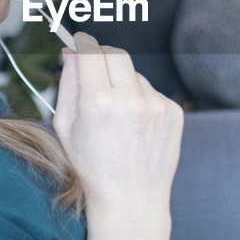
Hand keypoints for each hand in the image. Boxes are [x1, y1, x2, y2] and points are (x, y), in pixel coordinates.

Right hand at [51, 32, 182, 212]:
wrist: (131, 198)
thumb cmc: (92, 166)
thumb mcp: (65, 127)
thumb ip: (67, 84)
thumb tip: (70, 53)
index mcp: (98, 102)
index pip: (91, 52)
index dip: (83, 43)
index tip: (80, 42)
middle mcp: (130, 99)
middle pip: (116, 54)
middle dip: (102, 57)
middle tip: (95, 71)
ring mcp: (156, 105)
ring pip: (135, 75)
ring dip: (124, 84)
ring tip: (118, 117)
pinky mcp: (174, 112)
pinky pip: (153, 92)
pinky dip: (142, 101)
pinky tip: (136, 126)